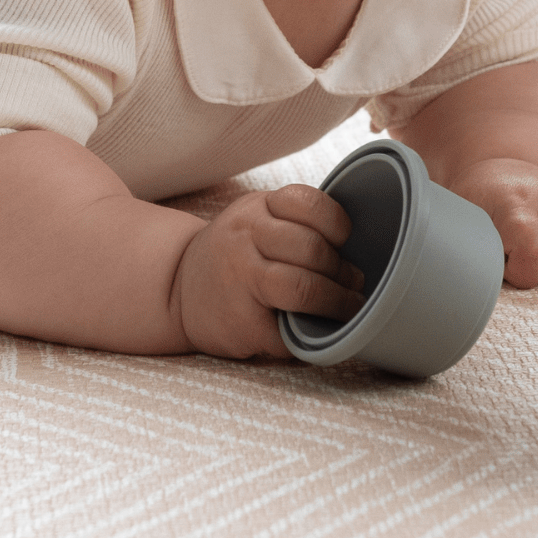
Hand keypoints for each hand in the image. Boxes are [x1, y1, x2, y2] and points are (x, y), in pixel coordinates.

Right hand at [174, 184, 364, 358]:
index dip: (338, 225)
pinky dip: (311, 332)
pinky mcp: (241, 324)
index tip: (346, 241)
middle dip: (342, 270)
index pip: (309, 205)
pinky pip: (291, 330)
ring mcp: (239, 282)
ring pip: (303, 288)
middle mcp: (244, 240)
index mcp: (256, 209)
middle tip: (353, 282)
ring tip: (346, 306)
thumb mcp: (258, 219)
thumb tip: (360, 244)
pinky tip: (314, 328)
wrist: (177, 290)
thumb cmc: (236, 253)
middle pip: (311, 249)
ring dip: (337, 302)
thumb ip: (298, 222)